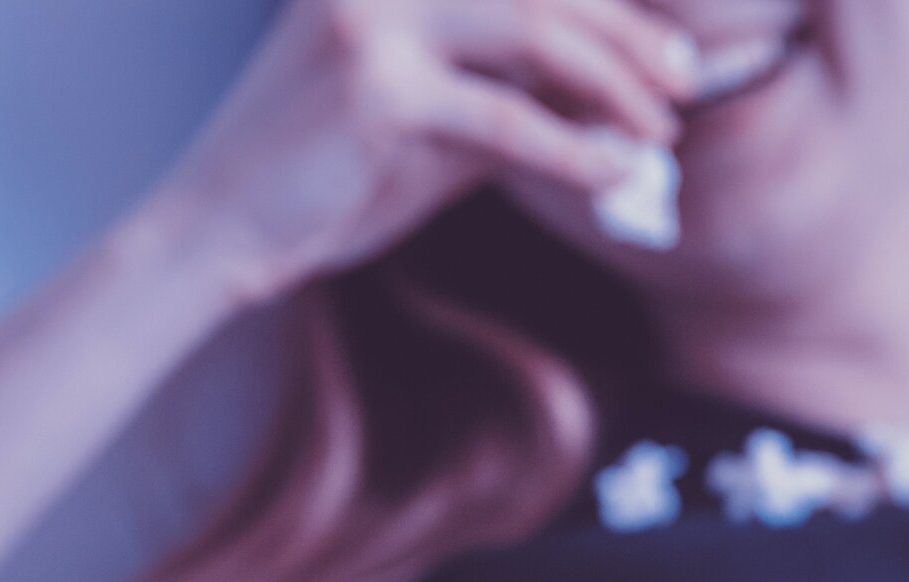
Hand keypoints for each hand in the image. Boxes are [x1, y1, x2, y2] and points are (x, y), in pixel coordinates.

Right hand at [135, 0, 697, 306]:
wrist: (221, 232)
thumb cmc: (328, 180)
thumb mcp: (435, 128)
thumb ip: (508, 96)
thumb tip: (607, 100)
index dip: (606, 4)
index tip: (670, 46)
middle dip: (627, 32)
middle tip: (686, 79)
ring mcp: (373, 21)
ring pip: (531, 31)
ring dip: (613, 81)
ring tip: (661, 127)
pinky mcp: (373, 87)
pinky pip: (504, 116)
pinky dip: (573, 147)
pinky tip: (615, 173)